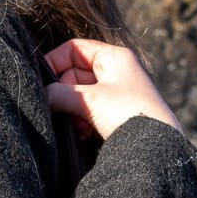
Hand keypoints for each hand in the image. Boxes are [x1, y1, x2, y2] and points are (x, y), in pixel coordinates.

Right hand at [43, 39, 182, 142]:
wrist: (157, 149)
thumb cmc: (129, 115)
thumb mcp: (89, 100)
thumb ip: (59, 94)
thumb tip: (40, 95)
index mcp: (114, 57)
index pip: (74, 48)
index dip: (54, 61)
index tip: (39, 80)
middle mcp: (116, 71)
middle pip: (74, 73)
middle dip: (64, 93)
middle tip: (60, 108)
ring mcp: (116, 93)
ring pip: (79, 96)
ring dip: (73, 111)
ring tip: (79, 125)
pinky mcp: (116, 115)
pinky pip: (89, 113)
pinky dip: (82, 122)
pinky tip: (85, 134)